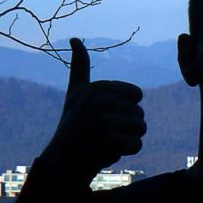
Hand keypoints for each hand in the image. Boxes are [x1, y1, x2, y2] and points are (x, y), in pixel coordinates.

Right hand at [40, 38, 146, 181]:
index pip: (137, 95)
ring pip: (141, 128)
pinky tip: (105, 152)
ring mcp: (101, 119)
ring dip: (126, 139)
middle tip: (101, 132)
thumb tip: (75, 39)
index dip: (125, 109)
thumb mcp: (76, 94)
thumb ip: (79, 67)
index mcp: (96, 87)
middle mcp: (97, 100)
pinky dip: (125, 152)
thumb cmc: (73, 126)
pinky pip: (137, 145)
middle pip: (140, 112)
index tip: (102, 114)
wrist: (61, 163)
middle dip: (126, 127)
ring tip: (103, 141)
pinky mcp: (107, 139)